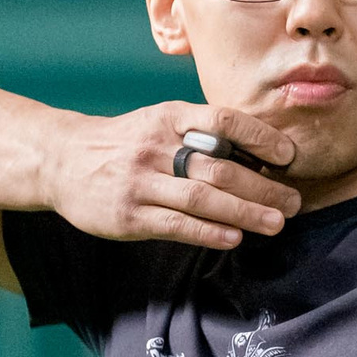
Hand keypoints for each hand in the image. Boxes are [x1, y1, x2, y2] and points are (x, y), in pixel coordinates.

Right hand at [45, 103, 301, 251]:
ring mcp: (140, 182)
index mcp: (168, 118)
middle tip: (294, 202)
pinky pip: (176, 225)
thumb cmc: (126, 143)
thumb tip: (261, 153)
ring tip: (277, 222)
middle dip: (263, 187)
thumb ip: (201, 134)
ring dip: (245, 212)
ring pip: (202, 198)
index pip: (223, 121)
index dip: (260, 137)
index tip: (288, 156)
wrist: (62, 159)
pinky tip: (235, 237)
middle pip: (220, 167)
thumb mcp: (158, 122)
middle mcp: (155, 147)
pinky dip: (209, 232)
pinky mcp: (129, 215)